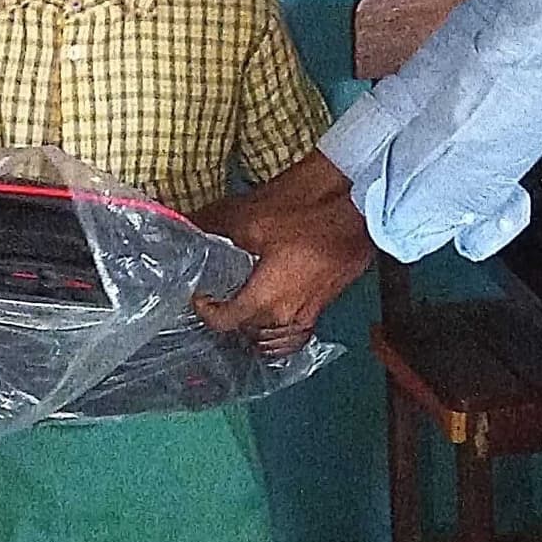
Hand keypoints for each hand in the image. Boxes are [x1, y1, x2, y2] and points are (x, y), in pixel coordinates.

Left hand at [194, 152, 373, 348]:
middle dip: (230, 316)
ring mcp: (310, 313)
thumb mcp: (249, 216)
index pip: (225, 322)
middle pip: (248, 332)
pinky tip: (275, 313)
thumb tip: (184, 226)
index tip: (200, 293)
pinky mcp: (325, 304)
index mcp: (266, 300)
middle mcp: (287, 316)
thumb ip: (211, 227)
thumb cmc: (305, 210)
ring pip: (273, 337)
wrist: (357, 204)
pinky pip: (296, 332)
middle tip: (218, 293)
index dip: (206, 310)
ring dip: (255, 327)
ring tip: (243, 306)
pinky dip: (280, 330)